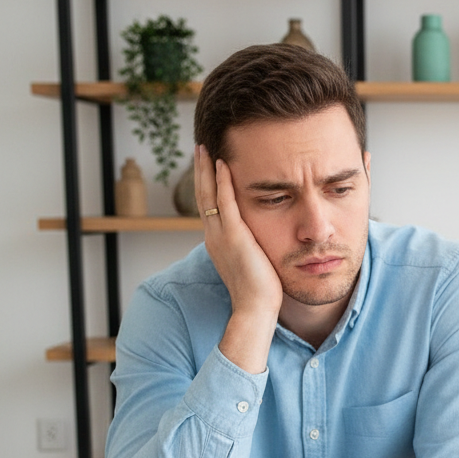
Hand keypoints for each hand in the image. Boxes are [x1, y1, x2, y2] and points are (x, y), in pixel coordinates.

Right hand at [195, 144, 282, 323]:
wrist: (255, 310)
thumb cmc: (259, 292)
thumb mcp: (252, 264)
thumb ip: (250, 248)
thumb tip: (258, 241)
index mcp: (218, 242)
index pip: (209, 206)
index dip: (208, 185)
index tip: (208, 165)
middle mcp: (214, 236)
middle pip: (203, 195)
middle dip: (201, 171)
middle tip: (199, 147)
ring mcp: (221, 236)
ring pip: (209, 194)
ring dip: (206, 169)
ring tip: (204, 148)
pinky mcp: (234, 237)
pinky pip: (225, 202)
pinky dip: (223, 182)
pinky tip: (222, 164)